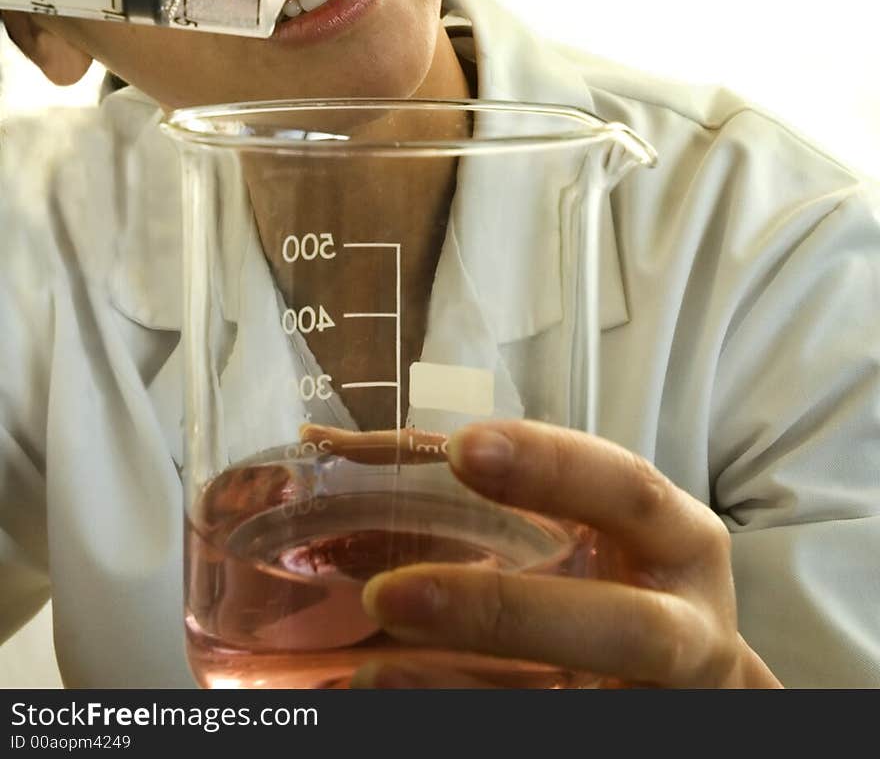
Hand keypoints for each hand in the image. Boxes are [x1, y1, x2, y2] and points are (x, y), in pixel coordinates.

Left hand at [341, 420, 782, 688]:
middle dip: (502, 612)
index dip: (552, 467)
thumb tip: (334, 443)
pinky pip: (544, 732)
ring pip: (572, 703)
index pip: (627, 488)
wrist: (690, 682)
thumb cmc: (620, 573)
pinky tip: (393, 701)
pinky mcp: (617, 734)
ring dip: (461, 690)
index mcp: (678, 540)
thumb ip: (496, 485)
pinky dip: (466, 715)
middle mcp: (684, 628)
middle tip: (390, 594)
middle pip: (620, 628)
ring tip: (370, 671)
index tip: (463, 448)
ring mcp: (653, 699)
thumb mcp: (590, 523)